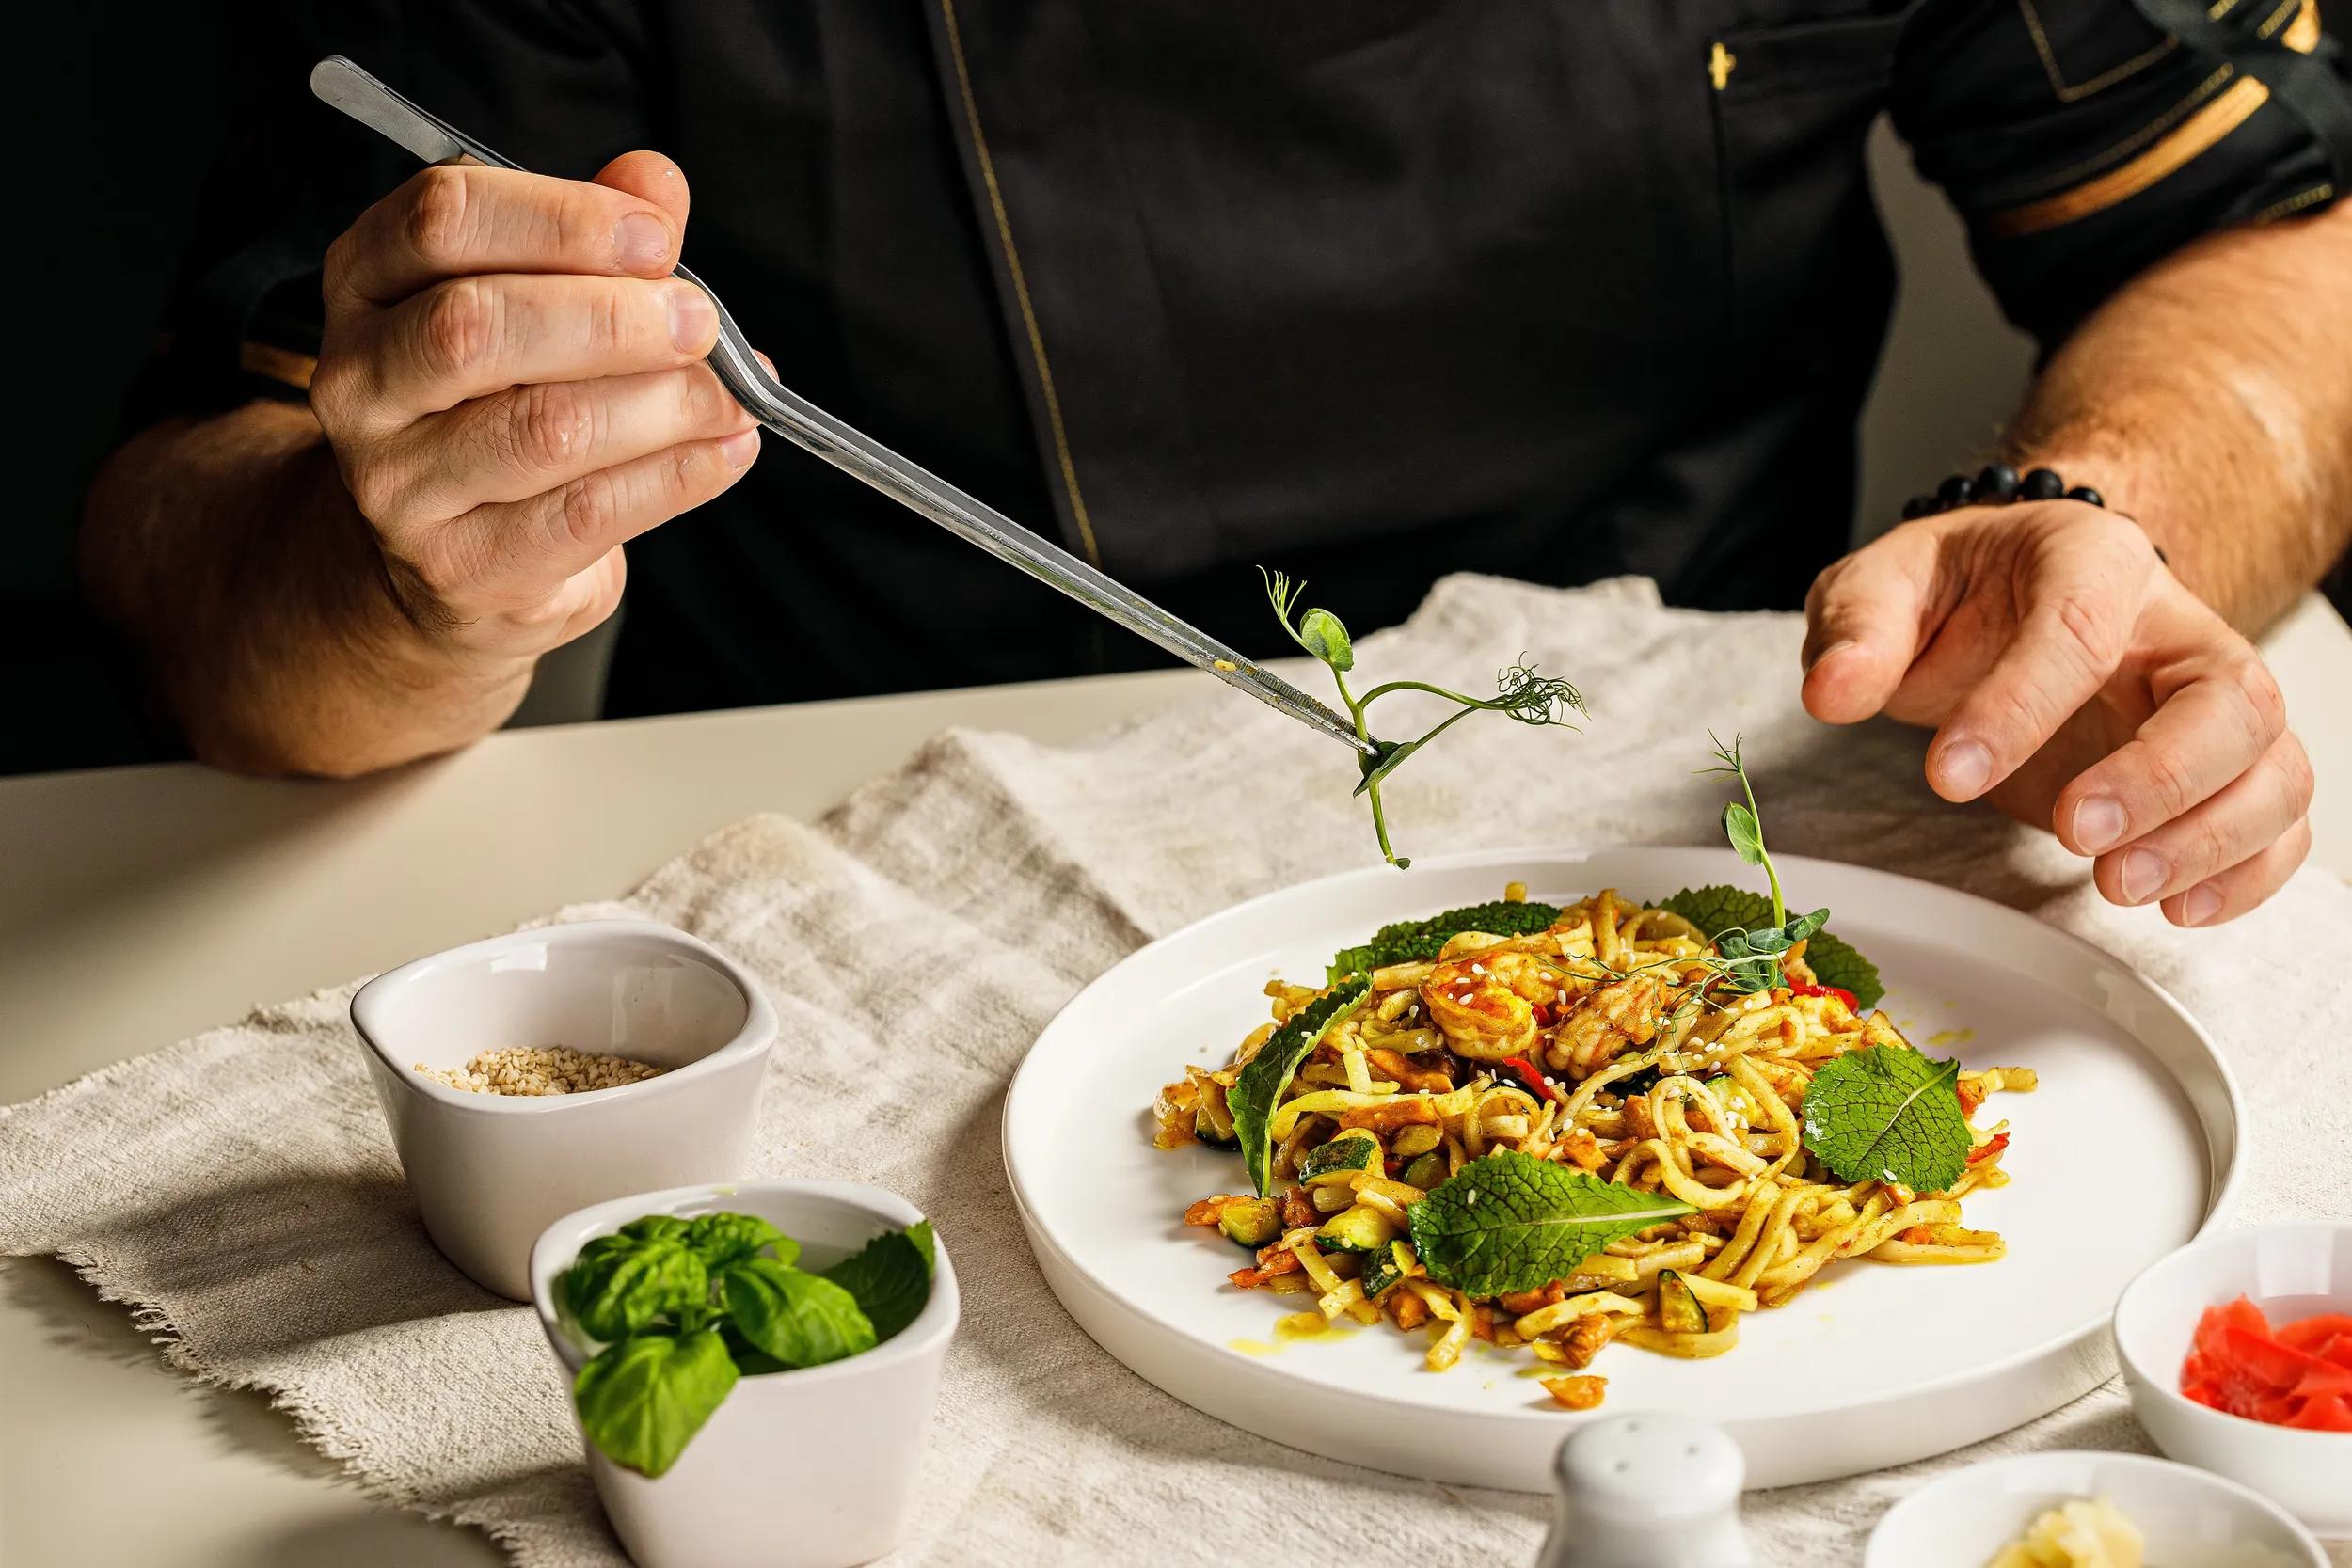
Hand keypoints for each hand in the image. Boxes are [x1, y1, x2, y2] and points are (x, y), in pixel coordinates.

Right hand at [309, 153, 760, 660]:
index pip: (445, 218)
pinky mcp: (461, 565)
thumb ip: (590, 236)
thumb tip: (656, 182)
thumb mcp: (534, 303)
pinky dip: (677, 475)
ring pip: (544, 428)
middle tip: (702, 324)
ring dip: (663, 404)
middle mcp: (362, 378)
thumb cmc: (503, 405)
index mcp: (369, 280)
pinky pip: (586, 512)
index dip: (563, 217)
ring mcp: (398, 482)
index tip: (658, 237)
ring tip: (730, 396)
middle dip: (615, 318)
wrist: (453, 559)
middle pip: (479, 326)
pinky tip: (726, 449)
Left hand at [1801, 503, 2312, 924]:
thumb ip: (1858, 628)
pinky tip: (2177, 908)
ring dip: (2213, 838)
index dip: (2021, 706)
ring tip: (2120, 887)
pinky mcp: (2222, 767)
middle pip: (2231, 697)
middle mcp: (2176, 628)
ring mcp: (2212, 700)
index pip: (2079, 626)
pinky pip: (2279, 819)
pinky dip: (2247, 873)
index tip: (1950, 776)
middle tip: (2077, 836)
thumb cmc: (1956, 596)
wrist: (2009, 601)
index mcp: (2089, 561)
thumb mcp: (1882, 587)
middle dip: (2162, 777)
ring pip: (2272, 764)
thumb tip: (1832, 690)